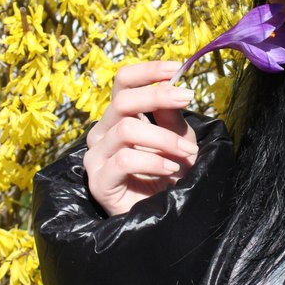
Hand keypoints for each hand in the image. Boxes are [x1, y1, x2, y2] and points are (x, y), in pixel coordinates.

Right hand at [83, 61, 198, 216]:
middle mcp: (102, 134)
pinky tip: (171, 169)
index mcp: (118, 118)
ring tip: (187, 153)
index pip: (122, 82)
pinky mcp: (99, 181)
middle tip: (187, 99)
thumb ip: (169, 112)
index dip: (147, 71)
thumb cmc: (171, 174)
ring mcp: (97, 157)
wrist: (167, 215)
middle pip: (122, 101)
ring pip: (126, 129)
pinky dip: (153, 161)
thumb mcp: (177, 137)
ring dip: (164, 138)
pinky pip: (124, 159)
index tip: (175, 68)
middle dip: (158, 96)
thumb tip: (171, 82)